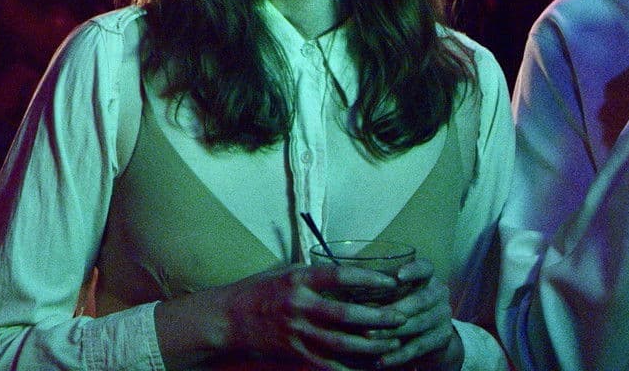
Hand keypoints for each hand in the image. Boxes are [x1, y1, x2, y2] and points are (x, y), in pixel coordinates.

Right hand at [156, 262, 409, 368]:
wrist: (226, 320)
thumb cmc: (260, 291)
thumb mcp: (287, 272)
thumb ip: (317, 274)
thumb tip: (353, 269)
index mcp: (299, 279)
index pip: (341, 276)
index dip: (370, 279)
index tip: (392, 282)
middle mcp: (299, 305)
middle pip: (347, 314)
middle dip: (378, 318)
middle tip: (402, 318)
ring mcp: (296, 332)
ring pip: (341, 343)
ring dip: (370, 346)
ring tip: (392, 344)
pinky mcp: (293, 354)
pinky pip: (326, 364)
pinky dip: (348, 367)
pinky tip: (368, 367)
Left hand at [372, 258, 462, 369]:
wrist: (431, 338)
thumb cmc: (404, 308)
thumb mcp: (398, 295)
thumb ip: (382, 291)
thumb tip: (349, 290)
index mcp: (428, 278)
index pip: (425, 268)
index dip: (414, 270)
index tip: (398, 276)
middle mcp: (440, 294)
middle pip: (419, 300)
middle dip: (392, 310)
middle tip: (367, 318)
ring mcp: (443, 316)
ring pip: (417, 324)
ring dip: (391, 332)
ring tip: (368, 337)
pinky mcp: (442, 338)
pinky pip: (418, 347)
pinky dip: (398, 355)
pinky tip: (381, 361)